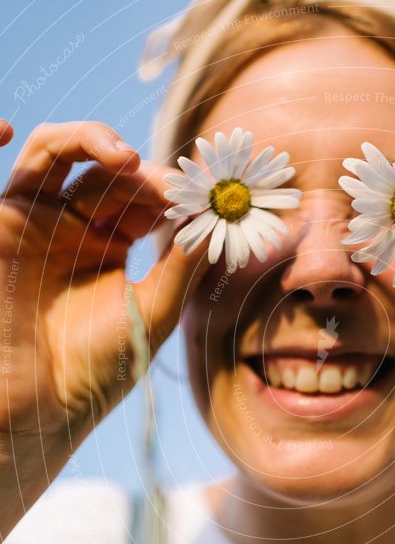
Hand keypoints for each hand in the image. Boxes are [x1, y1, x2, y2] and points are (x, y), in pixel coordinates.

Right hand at [0, 121, 210, 531]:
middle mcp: (76, 224)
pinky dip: (59, 139)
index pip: (149, 197)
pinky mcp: (10, 217)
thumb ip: (186, 262)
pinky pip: (32, 160)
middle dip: (149, 174)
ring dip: (101, 141)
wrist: (42, 403)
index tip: (212, 193)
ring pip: (69, 150)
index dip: (179, 189)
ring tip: (132, 163)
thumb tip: (223, 217)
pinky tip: (100, 149)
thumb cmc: (100, 366)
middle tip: (179, 189)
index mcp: (112, 243)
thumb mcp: (156, 309)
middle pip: (114, 171)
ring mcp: (42, 218)